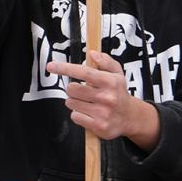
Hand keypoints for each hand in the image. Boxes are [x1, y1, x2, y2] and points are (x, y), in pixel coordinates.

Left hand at [46, 50, 160, 151]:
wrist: (130, 117)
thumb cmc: (119, 92)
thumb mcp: (117, 73)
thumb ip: (105, 61)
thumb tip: (92, 54)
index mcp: (110, 82)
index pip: (84, 72)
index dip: (65, 68)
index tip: (51, 66)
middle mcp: (107, 97)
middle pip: (73, 89)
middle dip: (72, 89)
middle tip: (81, 90)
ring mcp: (103, 113)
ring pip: (71, 103)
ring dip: (75, 101)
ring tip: (87, 102)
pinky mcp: (98, 126)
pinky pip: (75, 116)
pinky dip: (78, 114)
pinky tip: (88, 113)